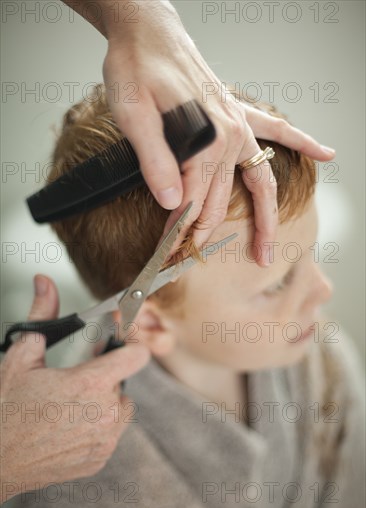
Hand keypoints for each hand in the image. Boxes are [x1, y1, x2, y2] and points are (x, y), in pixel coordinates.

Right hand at [0, 275, 149, 503]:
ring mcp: (104, 440)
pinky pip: (111, 433)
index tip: (119, 342)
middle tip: (79, 375)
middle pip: (123, 380)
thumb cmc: (6, 411)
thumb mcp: (21, 356)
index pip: (137, 355)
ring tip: (72, 403)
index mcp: (90, 384)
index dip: (129, 344)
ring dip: (104, 401)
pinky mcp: (100, 458)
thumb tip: (44, 284)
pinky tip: (70, 424)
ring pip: (120, 407)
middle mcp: (105, 414)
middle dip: (104, 374)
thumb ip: (42, 315)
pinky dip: (98, 426)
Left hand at [100, 0, 334, 264]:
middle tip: (191, 258)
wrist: (147, 32)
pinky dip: (302, 143)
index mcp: (205, 139)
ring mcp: (239, 126)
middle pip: (222, 200)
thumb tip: (171, 201)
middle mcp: (229, 136)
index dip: (178, 229)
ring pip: (260, 182)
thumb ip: (154, 159)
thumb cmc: (135, 67)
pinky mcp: (240, 115)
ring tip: (266, 251)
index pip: (193, 200)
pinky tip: (324, 155)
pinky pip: (278, 132)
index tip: (167, 251)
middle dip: (205, 232)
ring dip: (265, 219)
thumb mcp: (132, 113)